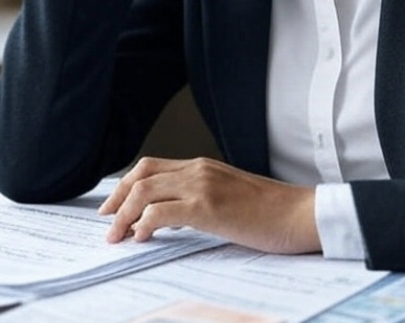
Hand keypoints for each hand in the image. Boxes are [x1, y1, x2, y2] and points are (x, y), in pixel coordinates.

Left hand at [98, 156, 320, 254]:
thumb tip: (172, 218)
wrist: (298, 214)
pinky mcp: (208, 207)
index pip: (152, 166)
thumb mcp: (230, 197)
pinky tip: (141, 238)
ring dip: (122, 214)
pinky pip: (160, 211)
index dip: (126, 185)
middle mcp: (199, 169)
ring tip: (116, 237)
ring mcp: (202, 185)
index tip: (112, 207)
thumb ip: (202, 199)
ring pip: (145, 190)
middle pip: (142, 173)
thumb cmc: (270, 212)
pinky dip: (143, 224)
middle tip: (105, 222)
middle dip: (116, 197)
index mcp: (203, 166)